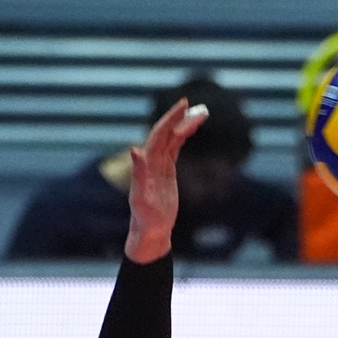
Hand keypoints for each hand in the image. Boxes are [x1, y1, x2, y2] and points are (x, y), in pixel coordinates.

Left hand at [125, 98, 207, 262]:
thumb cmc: (146, 219)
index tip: (183, 105)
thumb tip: (135, 149)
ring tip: (203, 113)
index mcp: (147, 163)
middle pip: (166, 132)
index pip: (159, 135)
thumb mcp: (142, 198)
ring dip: (185, 125)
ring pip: (172, 138)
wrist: (150, 231)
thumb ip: (138, 174)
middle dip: (180, 118)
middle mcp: (151, 160)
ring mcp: (159, 164)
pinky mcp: (166, 171)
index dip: (170, 119)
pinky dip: (184, 136)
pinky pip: (175, 147)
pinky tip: (192, 128)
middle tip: (198, 106)